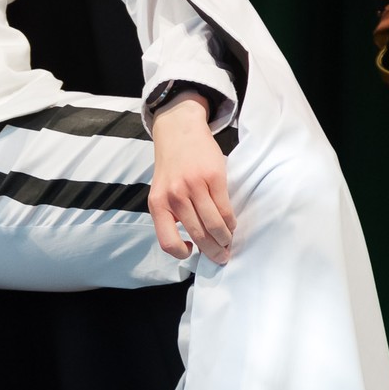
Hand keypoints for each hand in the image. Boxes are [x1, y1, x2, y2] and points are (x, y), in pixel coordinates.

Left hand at [148, 95, 234, 264]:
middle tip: (222, 257)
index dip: (181, 253)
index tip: (192, 252)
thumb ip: (171, 214)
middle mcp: (174, 197)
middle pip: (198, 235)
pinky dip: (230, 222)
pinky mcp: (213, 177)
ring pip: (214, 225)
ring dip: (225, 239)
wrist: (179, 132)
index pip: (167, 241)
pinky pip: (225, 209)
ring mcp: (194, 186)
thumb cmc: (172, 167)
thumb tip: (193, 243)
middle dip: (213, 252)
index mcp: (158, 204)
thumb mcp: (161, 191)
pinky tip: (230, 224)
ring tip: (228, 242)